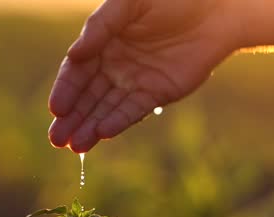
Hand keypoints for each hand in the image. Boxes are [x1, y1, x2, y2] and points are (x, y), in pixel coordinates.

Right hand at [48, 0, 241, 151]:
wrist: (217, 7)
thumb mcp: (130, 2)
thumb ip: (101, 26)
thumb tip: (74, 55)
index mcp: (103, 41)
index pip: (77, 71)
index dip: (65, 90)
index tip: (56, 108)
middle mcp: (115, 64)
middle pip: (87, 95)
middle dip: (71, 118)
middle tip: (55, 139)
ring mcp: (135, 80)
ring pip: (106, 108)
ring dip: (89, 127)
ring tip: (73, 146)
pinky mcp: (157, 93)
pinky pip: (133, 110)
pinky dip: (118, 122)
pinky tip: (102, 134)